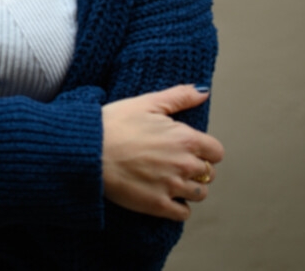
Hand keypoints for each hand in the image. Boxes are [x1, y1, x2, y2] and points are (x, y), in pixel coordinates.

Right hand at [101, 85, 223, 220]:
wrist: (88, 151)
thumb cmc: (113, 123)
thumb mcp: (146, 102)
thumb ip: (179, 96)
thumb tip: (203, 91)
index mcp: (185, 139)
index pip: (216, 152)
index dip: (205, 150)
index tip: (191, 149)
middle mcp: (184, 164)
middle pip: (208, 174)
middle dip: (196, 169)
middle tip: (176, 163)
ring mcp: (171, 187)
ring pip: (199, 194)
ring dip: (189, 188)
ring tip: (170, 180)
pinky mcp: (158, 205)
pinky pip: (183, 213)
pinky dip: (179, 208)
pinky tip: (166, 196)